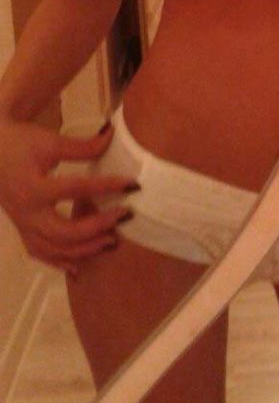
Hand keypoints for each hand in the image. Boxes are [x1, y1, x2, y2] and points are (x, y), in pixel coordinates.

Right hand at [0, 119, 137, 275]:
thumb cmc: (20, 144)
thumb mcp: (50, 142)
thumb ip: (82, 146)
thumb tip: (113, 136)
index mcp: (34, 188)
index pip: (76, 189)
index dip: (107, 186)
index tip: (133, 184)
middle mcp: (27, 213)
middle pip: (65, 232)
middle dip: (98, 227)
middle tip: (125, 215)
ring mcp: (23, 226)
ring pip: (54, 250)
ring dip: (85, 249)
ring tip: (113, 240)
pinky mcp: (22, 231)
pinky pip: (41, 254)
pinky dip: (61, 261)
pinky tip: (80, 267)